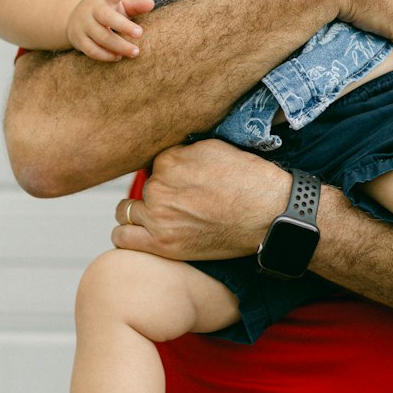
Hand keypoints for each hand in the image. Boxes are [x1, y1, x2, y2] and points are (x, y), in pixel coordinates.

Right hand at [66, 0, 154, 60]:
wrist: (73, 18)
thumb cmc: (106, 10)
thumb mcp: (119, 4)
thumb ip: (136, 5)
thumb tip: (151, 4)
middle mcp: (92, 9)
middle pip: (107, 17)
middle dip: (124, 26)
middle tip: (140, 33)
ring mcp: (84, 25)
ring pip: (101, 37)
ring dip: (119, 46)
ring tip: (135, 52)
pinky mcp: (79, 40)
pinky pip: (92, 50)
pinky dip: (106, 55)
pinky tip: (118, 57)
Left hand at [112, 140, 290, 260]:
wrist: (269, 214)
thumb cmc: (249, 180)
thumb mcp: (215, 149)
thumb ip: (184, 153)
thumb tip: (169, 160)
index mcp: (169, 160)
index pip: (155, 165)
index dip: (170, 174)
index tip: (185, 184)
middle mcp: (159, 187)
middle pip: (144, 188)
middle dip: (157, 193)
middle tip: (181, 202)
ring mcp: (159, 217)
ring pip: (126, 212)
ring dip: (140, 213)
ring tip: (161, 218)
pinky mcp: (163, 244)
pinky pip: (123, 238)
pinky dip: (130, 235)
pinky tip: (145, 233)